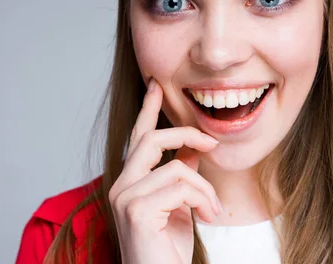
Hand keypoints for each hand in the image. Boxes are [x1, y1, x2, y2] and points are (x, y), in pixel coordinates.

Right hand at [108, 79, 220, 263]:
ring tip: (212, 210)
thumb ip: (181, 178)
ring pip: (176, 168)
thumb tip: (193, 152)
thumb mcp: (179, 208)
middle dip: (185, 135)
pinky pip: (181, 185)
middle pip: (151, 140)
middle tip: (211, 143)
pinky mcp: (136, 210)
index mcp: (128, 183)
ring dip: (204, 189)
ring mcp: (125, 197)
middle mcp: (120, 186)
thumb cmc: (166, 252)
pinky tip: (206, 217)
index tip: (154, 85)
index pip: (137, 138)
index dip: (147, 110)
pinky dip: (202, 199)